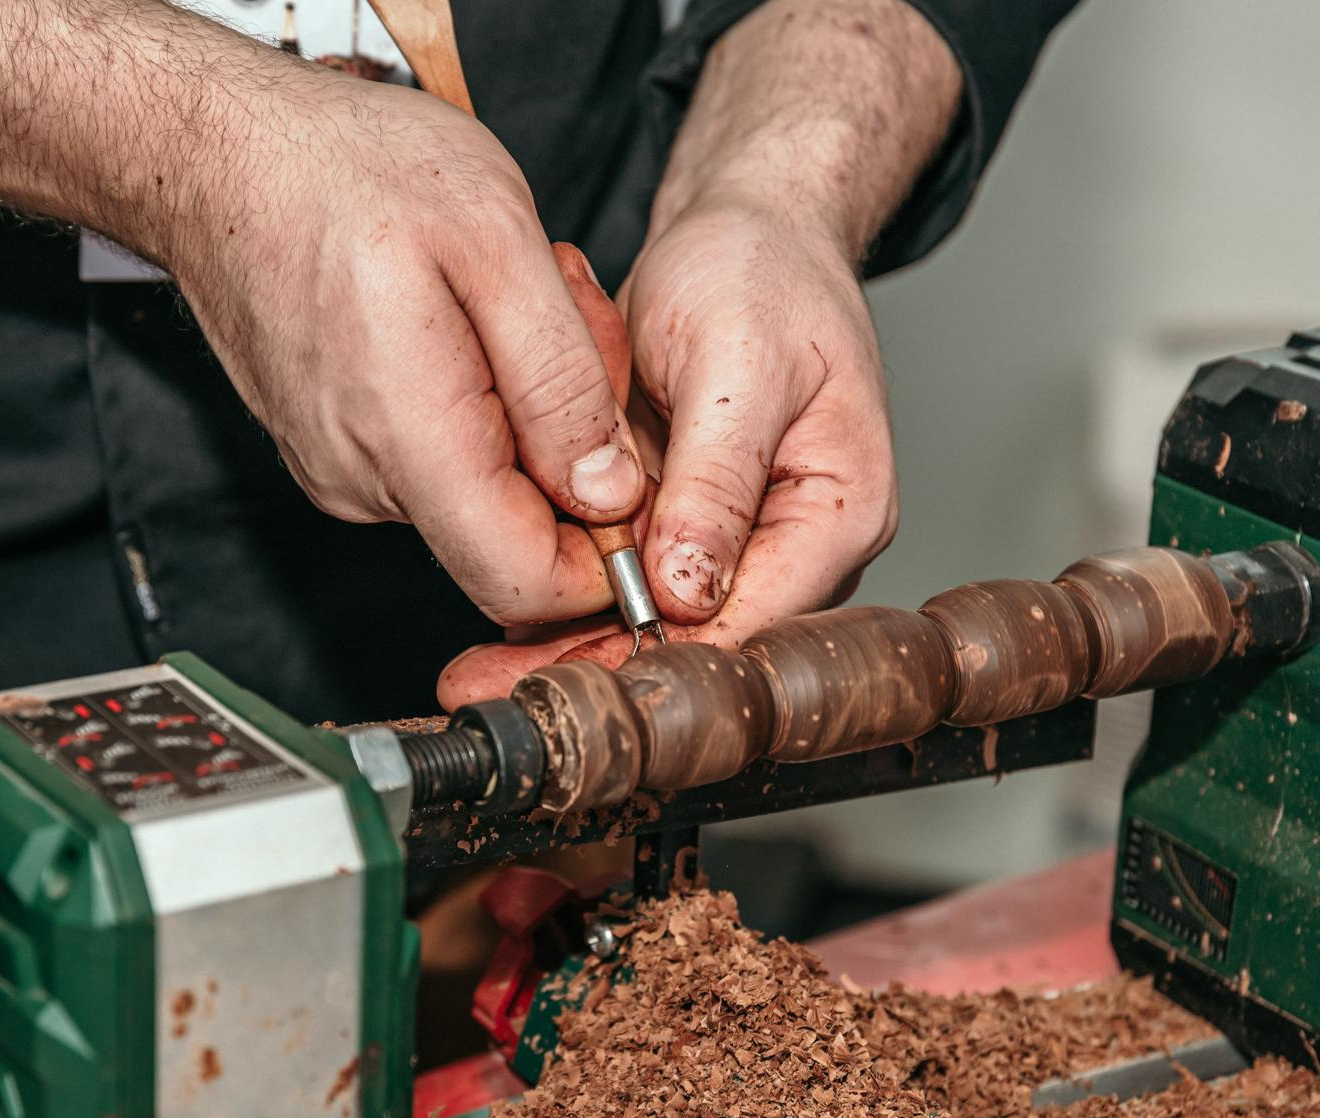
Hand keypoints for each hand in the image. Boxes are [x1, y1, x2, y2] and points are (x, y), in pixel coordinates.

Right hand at [0, 0, 646, 626]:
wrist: (218, 150)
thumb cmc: (347, 169)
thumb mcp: (496, 238)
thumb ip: (561, 379)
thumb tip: (609, 495)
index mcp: (408, 437)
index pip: (524, 583)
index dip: (604, 555)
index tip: (633, 469)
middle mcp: (365, 481)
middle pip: (515, 536)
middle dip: (573, 450)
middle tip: (570, 322)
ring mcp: (343, 472)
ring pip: (483, 494)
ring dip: (528, 412)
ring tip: (511, 300)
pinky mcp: (336, 452)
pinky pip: (440, 462)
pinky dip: (482, 402)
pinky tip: (466, 317)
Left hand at [436, 200, 897, 705]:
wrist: (745, 228)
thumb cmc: (762, 270)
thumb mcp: (738, 362)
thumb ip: (718, 479)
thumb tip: (693, 588)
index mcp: (841, 512)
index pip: (754, 621)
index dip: (660, 659)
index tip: (572, 680)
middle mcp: (801, 545)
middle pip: (700, 640)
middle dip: (597, 667)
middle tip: (492, 687)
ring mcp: (745, 541)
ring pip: (656, 623)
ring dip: (570, 644)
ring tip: (478, 670)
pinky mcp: (692, 526)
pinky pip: (632, 581)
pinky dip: (571, 596)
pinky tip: (505, 619)